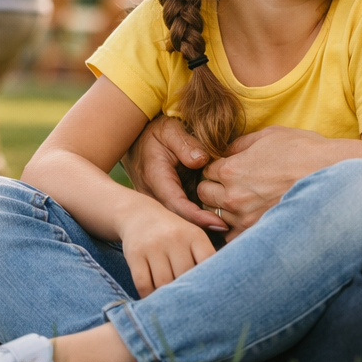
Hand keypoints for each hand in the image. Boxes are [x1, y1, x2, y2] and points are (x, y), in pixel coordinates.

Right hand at [119, 203, 216, 296]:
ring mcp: (153, 246)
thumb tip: (223, 284)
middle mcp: (175, 238)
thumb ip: (206, 256)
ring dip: (166, 297)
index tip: (212, 297)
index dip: (210, 281)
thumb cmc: (173, 234)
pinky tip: (152, 299)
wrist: (140, 215)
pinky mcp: (135, 254)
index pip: (208, 262)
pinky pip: (143, 283)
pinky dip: (148, 296)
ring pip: (163, 283)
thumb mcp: (193, 237)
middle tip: (189, 306)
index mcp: (194, 235)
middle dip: (187, 293)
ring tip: (171, 305)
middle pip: (185, 276)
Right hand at [121, 115, 225, 231]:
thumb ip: (185, 144)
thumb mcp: (169, 130)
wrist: (134, 138)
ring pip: (175, 220)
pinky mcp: (161, 201)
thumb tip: (201, 160)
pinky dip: (192, 220)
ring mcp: (155, 200)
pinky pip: (176, 215)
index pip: (176, 204)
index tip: (219, 223)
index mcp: (155, 177)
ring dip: (196, 227)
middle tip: (227, 231)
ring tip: (223, 230)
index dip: (198, 217)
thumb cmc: (155, 133)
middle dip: (200, 228)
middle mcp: (152, 194)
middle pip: (176, 219)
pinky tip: (212, 222)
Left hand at [197, 126, 341, 236]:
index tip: (230, 167)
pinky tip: (251, 217)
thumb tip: (226, 149)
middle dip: (214, 187)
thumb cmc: (305, 151)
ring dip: (224, 209)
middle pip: (204, 195)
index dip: (217, 167)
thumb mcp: (270, 135)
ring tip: (244, 201)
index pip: (206, 171)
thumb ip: (241, 143)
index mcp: (232, 169)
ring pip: (216, 216)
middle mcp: (233, 196)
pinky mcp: (259, 233)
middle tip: (233, 184)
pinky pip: (233, 236)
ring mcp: (246, 219)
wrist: (335, 176)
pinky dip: (236, 228)